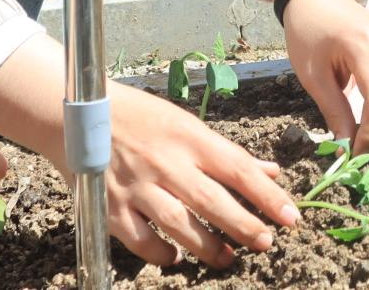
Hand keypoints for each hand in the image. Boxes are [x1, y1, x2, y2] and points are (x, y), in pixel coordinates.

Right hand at [0, 34, 296, 269]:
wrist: (76, 111)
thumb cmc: (139, 117)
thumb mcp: (186, 124)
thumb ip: (227, 153)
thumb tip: (271, 173)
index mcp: (188, 136)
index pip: (237, 168)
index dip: (267, 195)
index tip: (291, 216)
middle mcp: (165, 161)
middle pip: (212, 201)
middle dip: (244, 225)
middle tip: (266, 242)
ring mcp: (137, 186)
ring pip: (180, 225)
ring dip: (209, 246)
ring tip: (228, 257)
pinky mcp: (111, 206)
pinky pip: (141, 241)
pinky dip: (161, 254)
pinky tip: (175, 257)